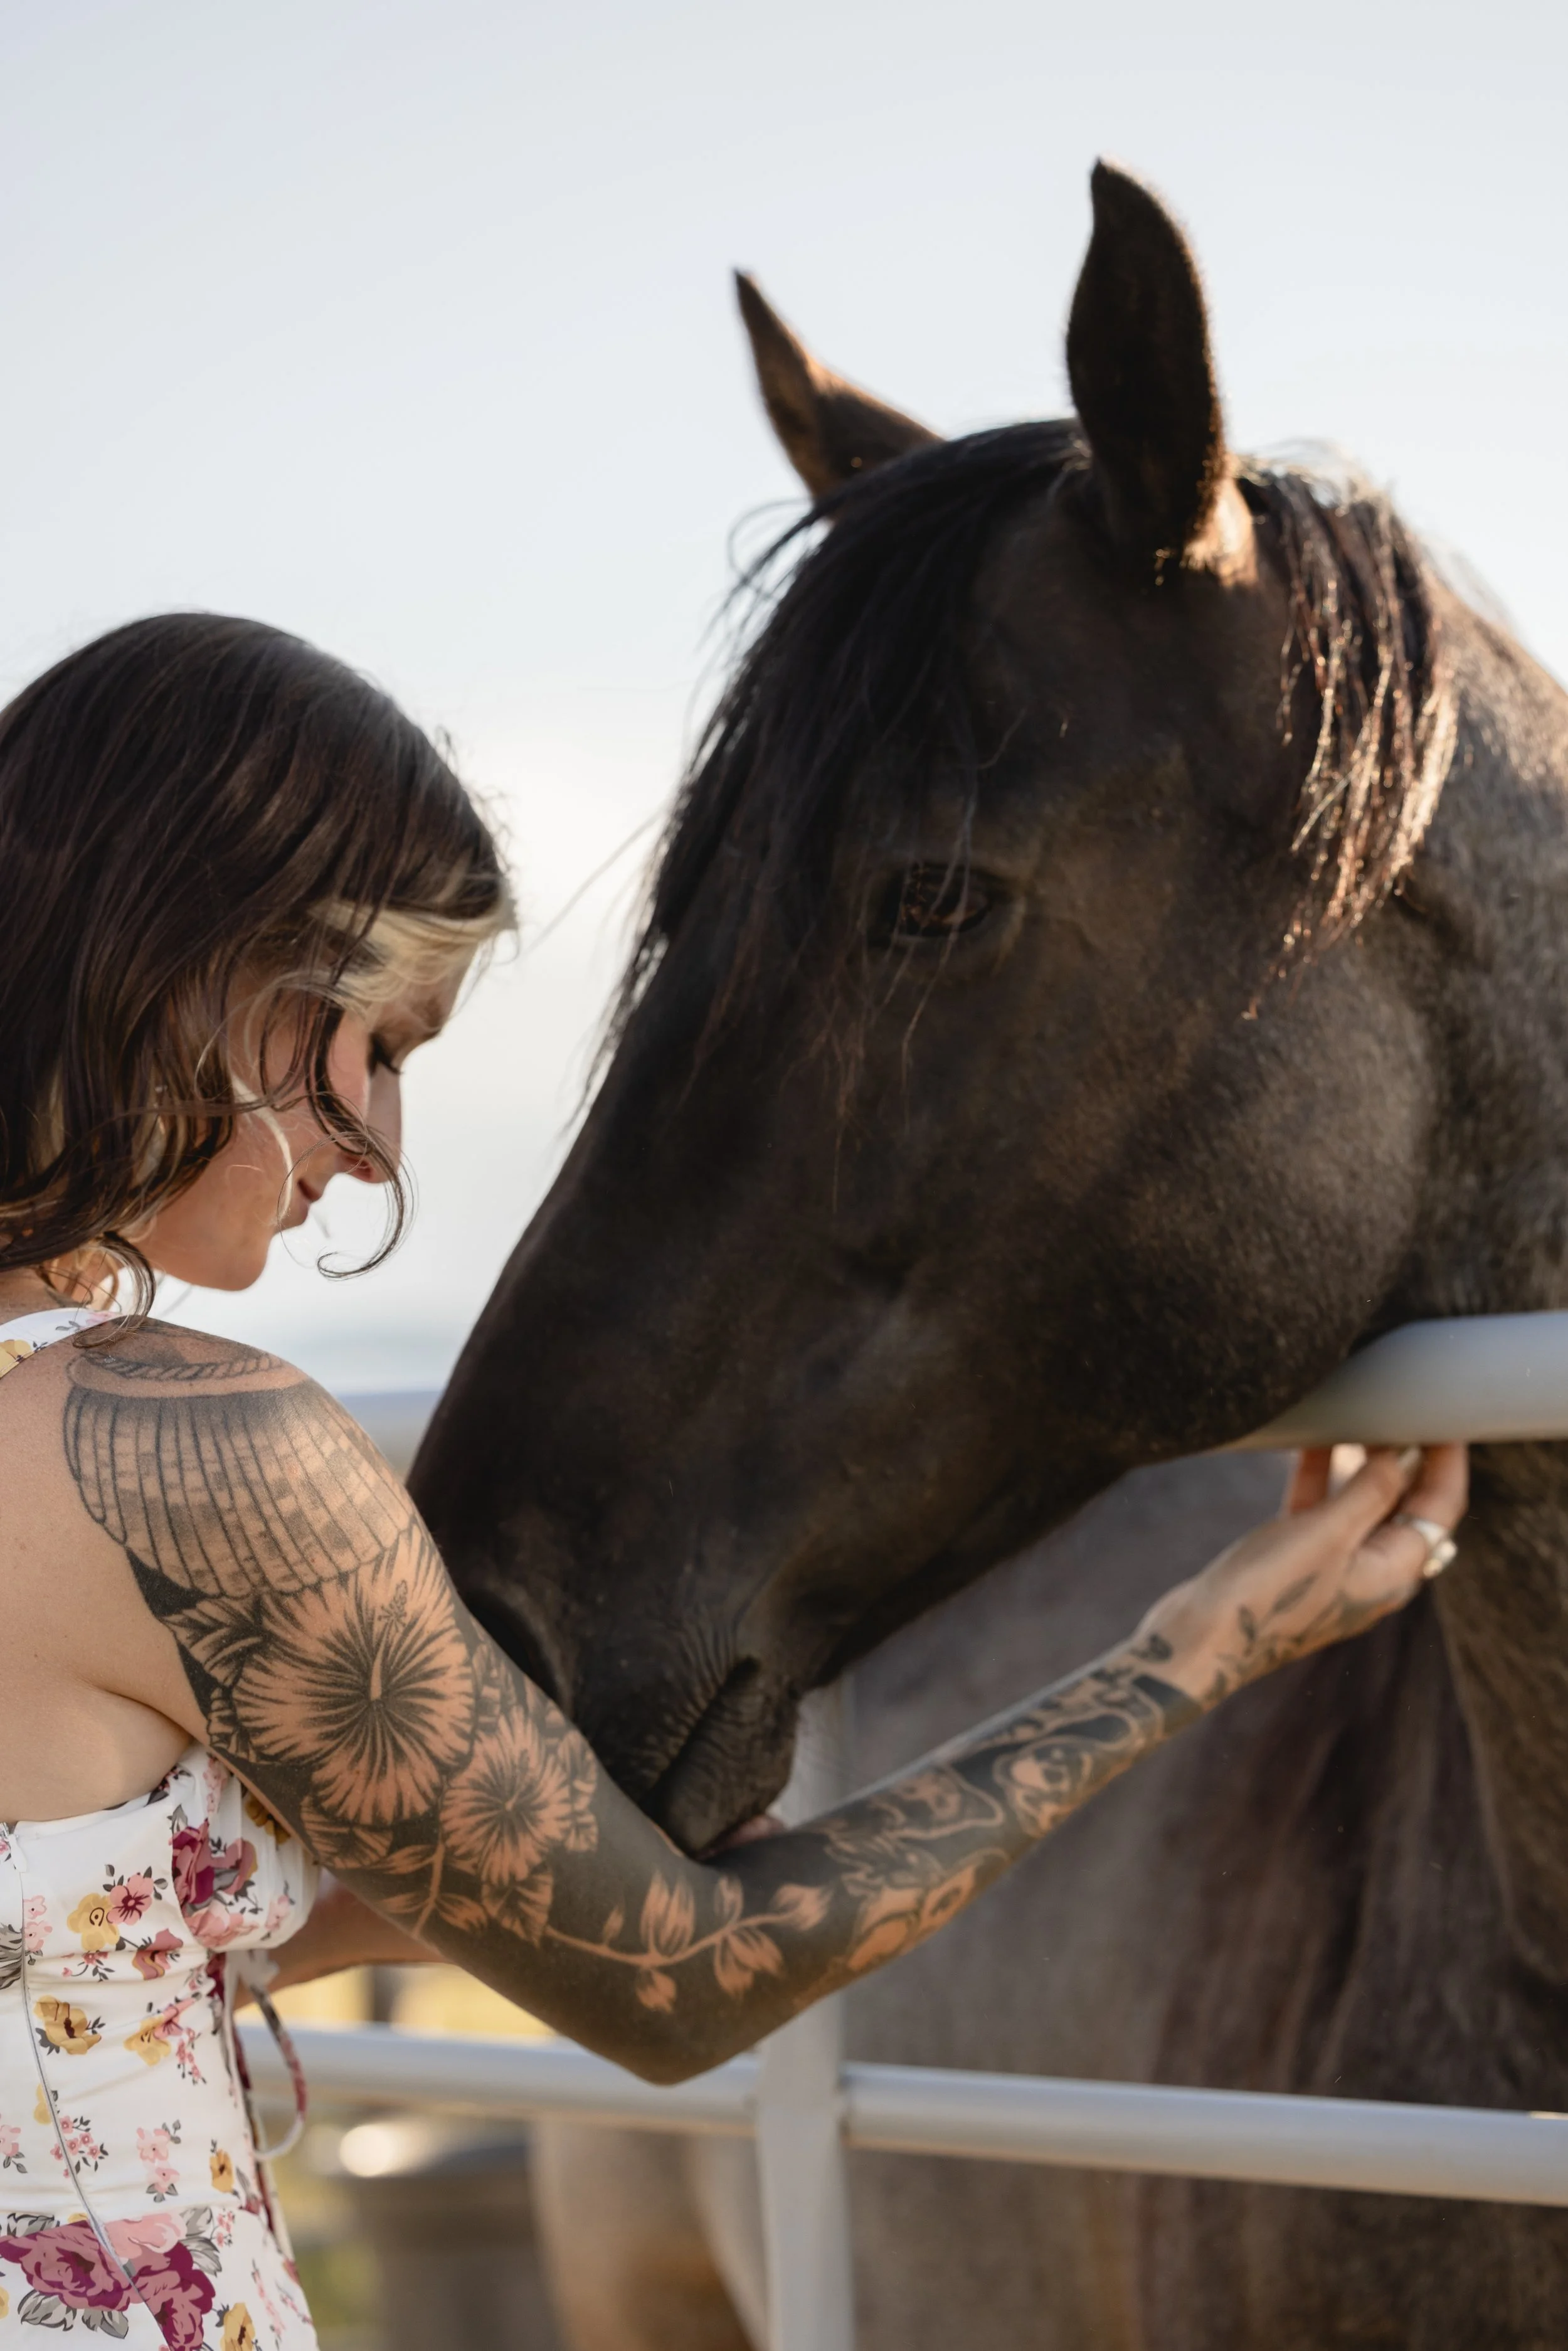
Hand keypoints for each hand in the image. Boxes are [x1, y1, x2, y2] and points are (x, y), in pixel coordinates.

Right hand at [1138, 1443, 1468, 1706]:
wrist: (1203, 1639)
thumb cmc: (1269, 1593)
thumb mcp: (1327, 1533)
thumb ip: (1370, 1491)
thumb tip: (1401, 1457)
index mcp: (1394, 1573)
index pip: (1439, 1508)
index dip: (1446, 1461)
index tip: (1445, 1419)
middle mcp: (1373, 1573)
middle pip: (1408, 1507)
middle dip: (1410, 1459)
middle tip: (1406, 1412)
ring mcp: (1336, 1568)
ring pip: (1364, 1505)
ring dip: (1364, 1464)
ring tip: (1362, 1417)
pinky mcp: (1299, 1563)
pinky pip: (1323, 1512)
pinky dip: (1322, 1478)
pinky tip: (1311, 1443)